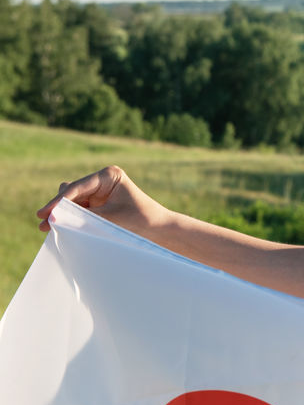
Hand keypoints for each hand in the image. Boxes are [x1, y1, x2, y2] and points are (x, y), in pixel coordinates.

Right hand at [35, 165, 165, 233]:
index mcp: (109, 175)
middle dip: (58, 207)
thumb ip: (84, 217)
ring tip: (48, 228)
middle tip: (44, 223)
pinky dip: (70, 217)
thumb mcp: (110, 218)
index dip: (59, 201)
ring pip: (72, 201)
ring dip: (62, 213)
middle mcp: (102, 180)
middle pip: (71, 192)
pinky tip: (60, 228)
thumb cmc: (140, 219)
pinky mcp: (98, 203)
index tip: (44, 214)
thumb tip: (55, 219)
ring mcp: (99, 191)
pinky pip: (78, 209)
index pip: (78, 187)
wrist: (159, 229)